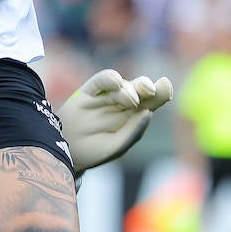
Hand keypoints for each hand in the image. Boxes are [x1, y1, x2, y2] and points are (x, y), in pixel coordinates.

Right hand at [60, 69, 174, 172]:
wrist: (65, 153)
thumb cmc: (92, 152)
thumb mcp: (115, 147)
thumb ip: (132, 132)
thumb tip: (149, 112)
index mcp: (132, 116)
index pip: (151, 100)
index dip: (161, 92)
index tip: (165, 87)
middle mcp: (121, 104)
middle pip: (138, 89)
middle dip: (146, 87)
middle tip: (152, 89)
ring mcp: (105, 97)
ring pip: (122, 85)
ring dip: (129, 88)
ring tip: (131, 100)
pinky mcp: (89, 92)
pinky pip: (101, 81)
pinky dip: (110, 78)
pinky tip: (116, 82)